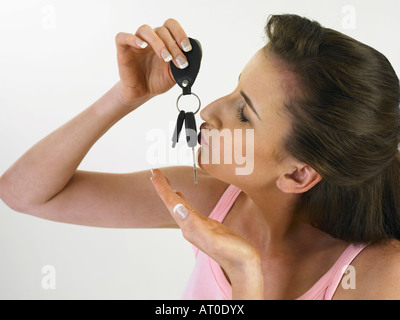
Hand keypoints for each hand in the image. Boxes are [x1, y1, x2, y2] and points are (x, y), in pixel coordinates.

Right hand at [114, 19, 190, 105]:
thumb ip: (182, 65)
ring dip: (158, 43)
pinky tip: (142, 46)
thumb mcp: (174, 74)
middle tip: (179, 61)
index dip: (180, 34)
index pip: (171, 26)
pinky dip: (133, 39)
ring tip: (165, 58)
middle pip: (162, 30)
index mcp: (164, 41)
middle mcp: (151, 38)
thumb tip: (192, 58)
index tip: (187, 48)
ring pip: (146, 30)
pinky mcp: (123, 49)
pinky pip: (123, 37)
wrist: (143, 93)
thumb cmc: (157, 81)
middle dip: (173, 46)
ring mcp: (136, 42)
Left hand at [150, 168, 263, 298]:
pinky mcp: (205, 226)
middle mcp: (189, 226)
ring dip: (170, 193)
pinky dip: (182, 200)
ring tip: (163, 181)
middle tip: (155, 172)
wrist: (243, 267)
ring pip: (179, 206)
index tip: (154, 173)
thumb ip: (196, 225)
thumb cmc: (233, 254)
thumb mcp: (214, 239)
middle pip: (172, 203)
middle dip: (163, 187)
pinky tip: (180, 196)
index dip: (162, 188)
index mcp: (190, 227)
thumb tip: (178, 208)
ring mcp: (196, 226)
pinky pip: (188, 209)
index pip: (172, 204)